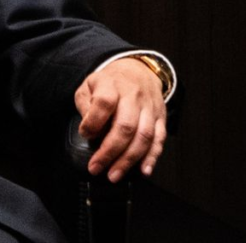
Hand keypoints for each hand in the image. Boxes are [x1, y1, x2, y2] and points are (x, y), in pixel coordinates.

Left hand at [74, 57, 166, 182]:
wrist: (138, 71)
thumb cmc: (110, 82)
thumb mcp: (89, 85)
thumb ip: (85, 105)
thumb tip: (88, 130)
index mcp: (112, 85)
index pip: (104, 103)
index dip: (93, 122)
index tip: (85, 135)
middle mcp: (133, 97)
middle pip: (125, 126)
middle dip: (110, 151)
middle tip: (97, 167)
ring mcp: (149, 108)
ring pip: (143, 137)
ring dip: (129, 160)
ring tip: (115, 174)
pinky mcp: (161, 118)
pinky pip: (159, 140)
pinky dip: (152, 158)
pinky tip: (143, 170)